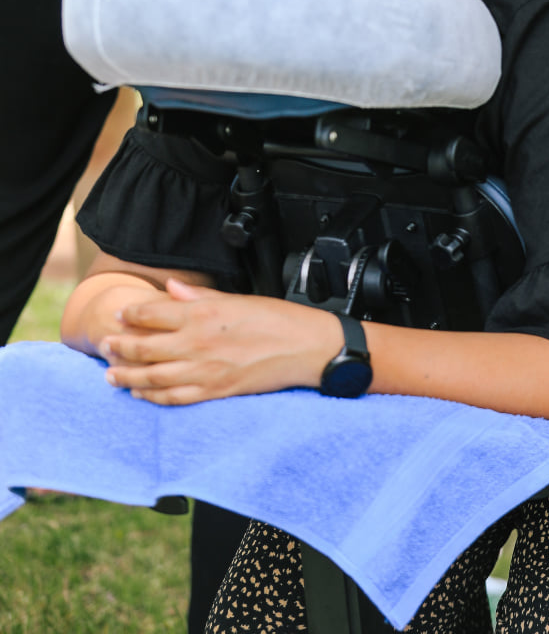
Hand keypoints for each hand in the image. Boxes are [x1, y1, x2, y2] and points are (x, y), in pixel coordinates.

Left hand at [100, 279, 341, 405]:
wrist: (305, 348)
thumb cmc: (278, 320)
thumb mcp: (238, 299)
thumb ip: (200, 296)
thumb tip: (173, 289)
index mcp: (204, 314)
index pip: (154, 314)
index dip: (132, 315)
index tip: (120, 315)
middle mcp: (198, 344)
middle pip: (145, 348)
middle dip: (120, 348)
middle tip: (105, 346)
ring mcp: (205, 371)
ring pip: (153, 378)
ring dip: (128, 377)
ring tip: (111, 375)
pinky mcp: (214, 392)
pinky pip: (174, 398)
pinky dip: (153, 397)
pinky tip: (140, 395)